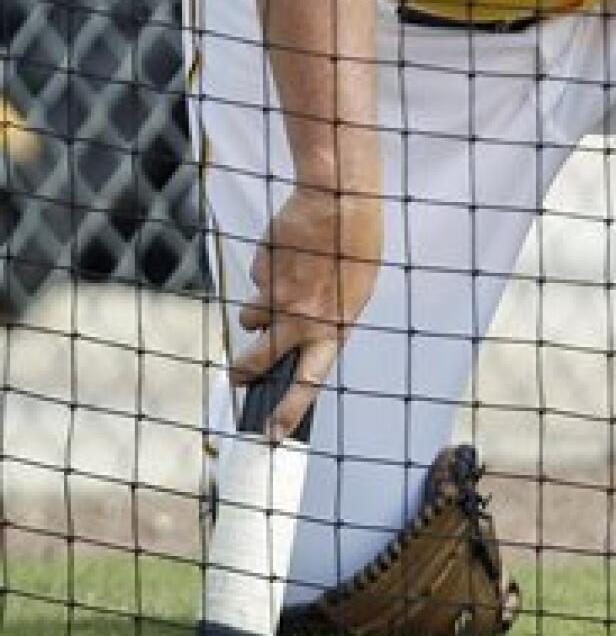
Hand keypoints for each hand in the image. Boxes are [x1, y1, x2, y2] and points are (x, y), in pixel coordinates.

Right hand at [232, 185, 383, 438]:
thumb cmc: (357, 245)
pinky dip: (267, 271)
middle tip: (237, 375)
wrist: (339, 200)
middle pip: (258, 359)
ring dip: (259, 308)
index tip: (271, 435)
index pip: (309, 382)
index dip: (288, 411)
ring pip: (251, 317)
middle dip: (243, 371)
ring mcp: (277, 295)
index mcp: (334, 327)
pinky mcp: (261, 271)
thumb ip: (327, 319)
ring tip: (284, 282)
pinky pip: (257, 280)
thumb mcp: (354, 292)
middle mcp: (302, 318)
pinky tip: (288, 250)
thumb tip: (297, 335)